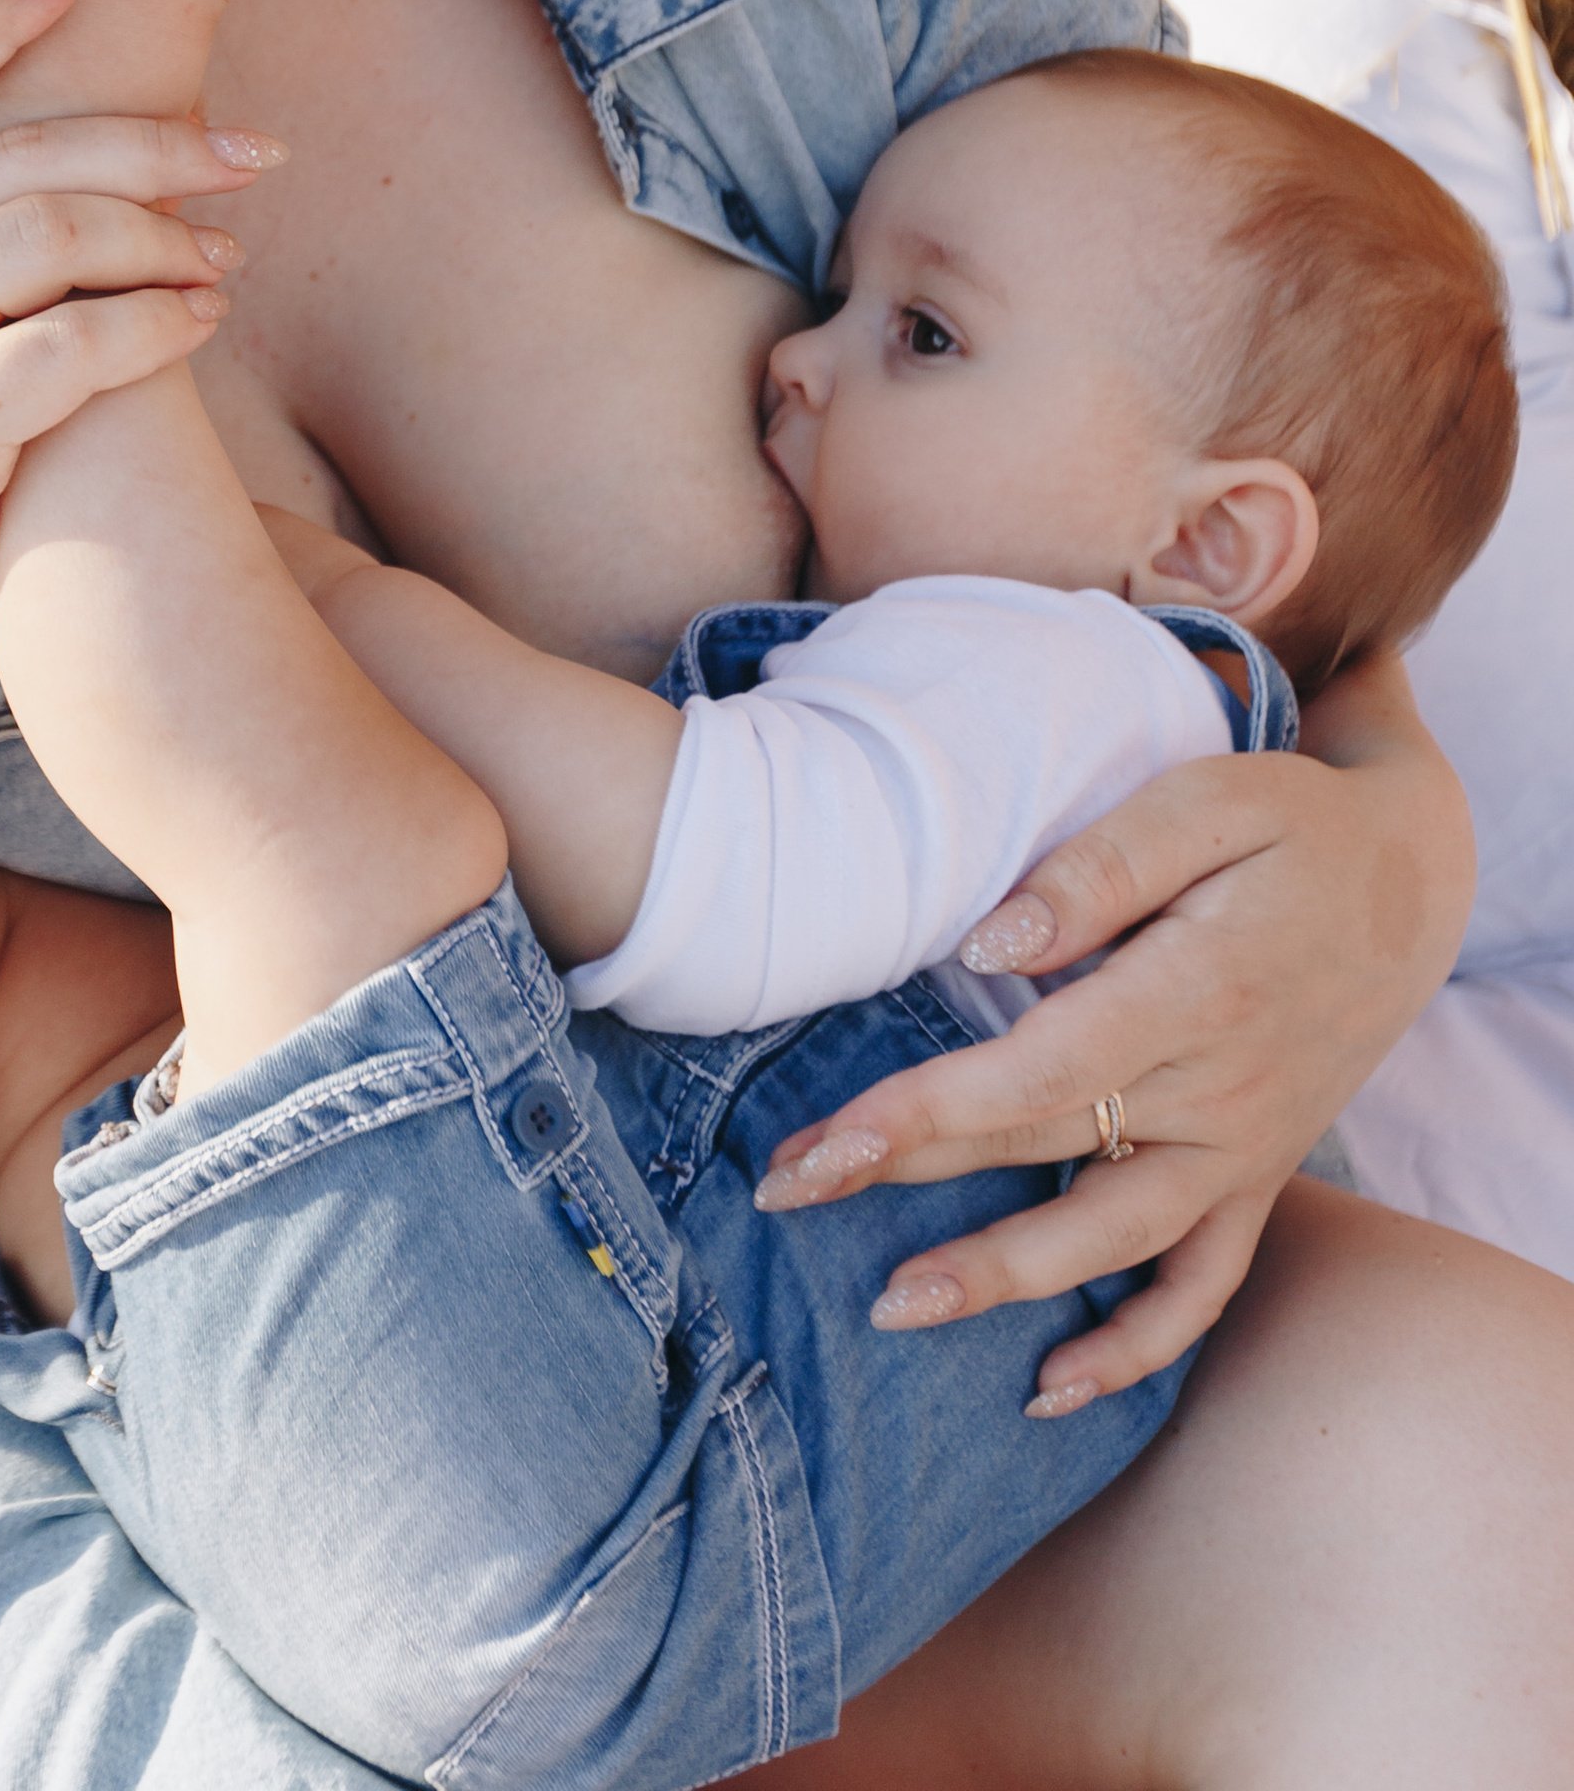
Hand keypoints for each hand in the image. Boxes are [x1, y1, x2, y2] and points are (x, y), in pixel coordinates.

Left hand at [753, 661, 1474, 1409]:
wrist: (1411, 880)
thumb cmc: (1290, 826)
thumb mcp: (1207, 804)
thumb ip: (1098, 872)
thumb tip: (987, 949)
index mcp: (1198, 995)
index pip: (1038, 1074)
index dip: (926, 1113)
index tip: (826, 1140)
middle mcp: (1221, 1094)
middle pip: (1043, 1148)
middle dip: (906, 1177)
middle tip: (785, 1197)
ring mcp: (1242, 1149)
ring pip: (1112, 1242)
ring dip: (1001, 1282)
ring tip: (889, 1307)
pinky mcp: (1256, 1177)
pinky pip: (1201, 1288)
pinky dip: (1133, 1352)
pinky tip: (1047, 1391)